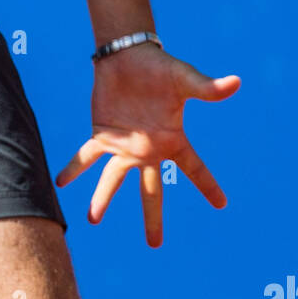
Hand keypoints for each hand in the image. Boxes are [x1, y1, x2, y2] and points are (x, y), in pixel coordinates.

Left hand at [55, 43, 239, 246]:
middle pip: (151, 191)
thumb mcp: (185, 79)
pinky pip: (86, 156)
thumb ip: (207, 88)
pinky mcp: (101, 134)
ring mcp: (123, 145)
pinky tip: (60, 182)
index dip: (209, 186)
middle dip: (152, 218)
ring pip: (113, 180)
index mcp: (171, 141)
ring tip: (92, 219)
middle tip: (154, 244)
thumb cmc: (159, 67)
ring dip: (102, 199)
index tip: (222, 204)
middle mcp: (147, 150)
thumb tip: (237, 82)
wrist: (127, 54)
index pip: (195, 169)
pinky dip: (73, 169)